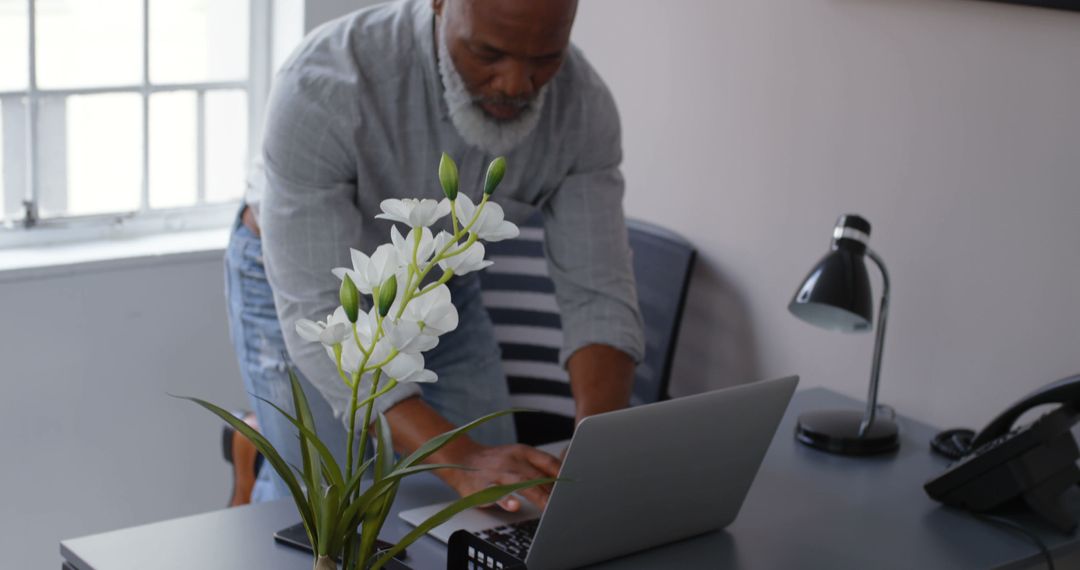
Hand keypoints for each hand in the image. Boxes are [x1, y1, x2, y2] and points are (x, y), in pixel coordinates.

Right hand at [440, 441, 561, 511]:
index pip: (548, 462)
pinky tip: (515, 505)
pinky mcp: (482, 486)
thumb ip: (538, 468)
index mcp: (523, 452)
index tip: (575, 487)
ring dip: (536, 494)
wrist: (459, 458)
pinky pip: (495, 493)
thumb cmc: (495, 462)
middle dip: (553, 490)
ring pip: (520, 483)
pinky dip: (505, 499)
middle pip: (537, 475)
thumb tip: (564, 480)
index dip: (563, 474)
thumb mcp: (518, 458)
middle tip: (566, 504)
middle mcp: (511, 460)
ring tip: (548, 507)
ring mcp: (497, 473)